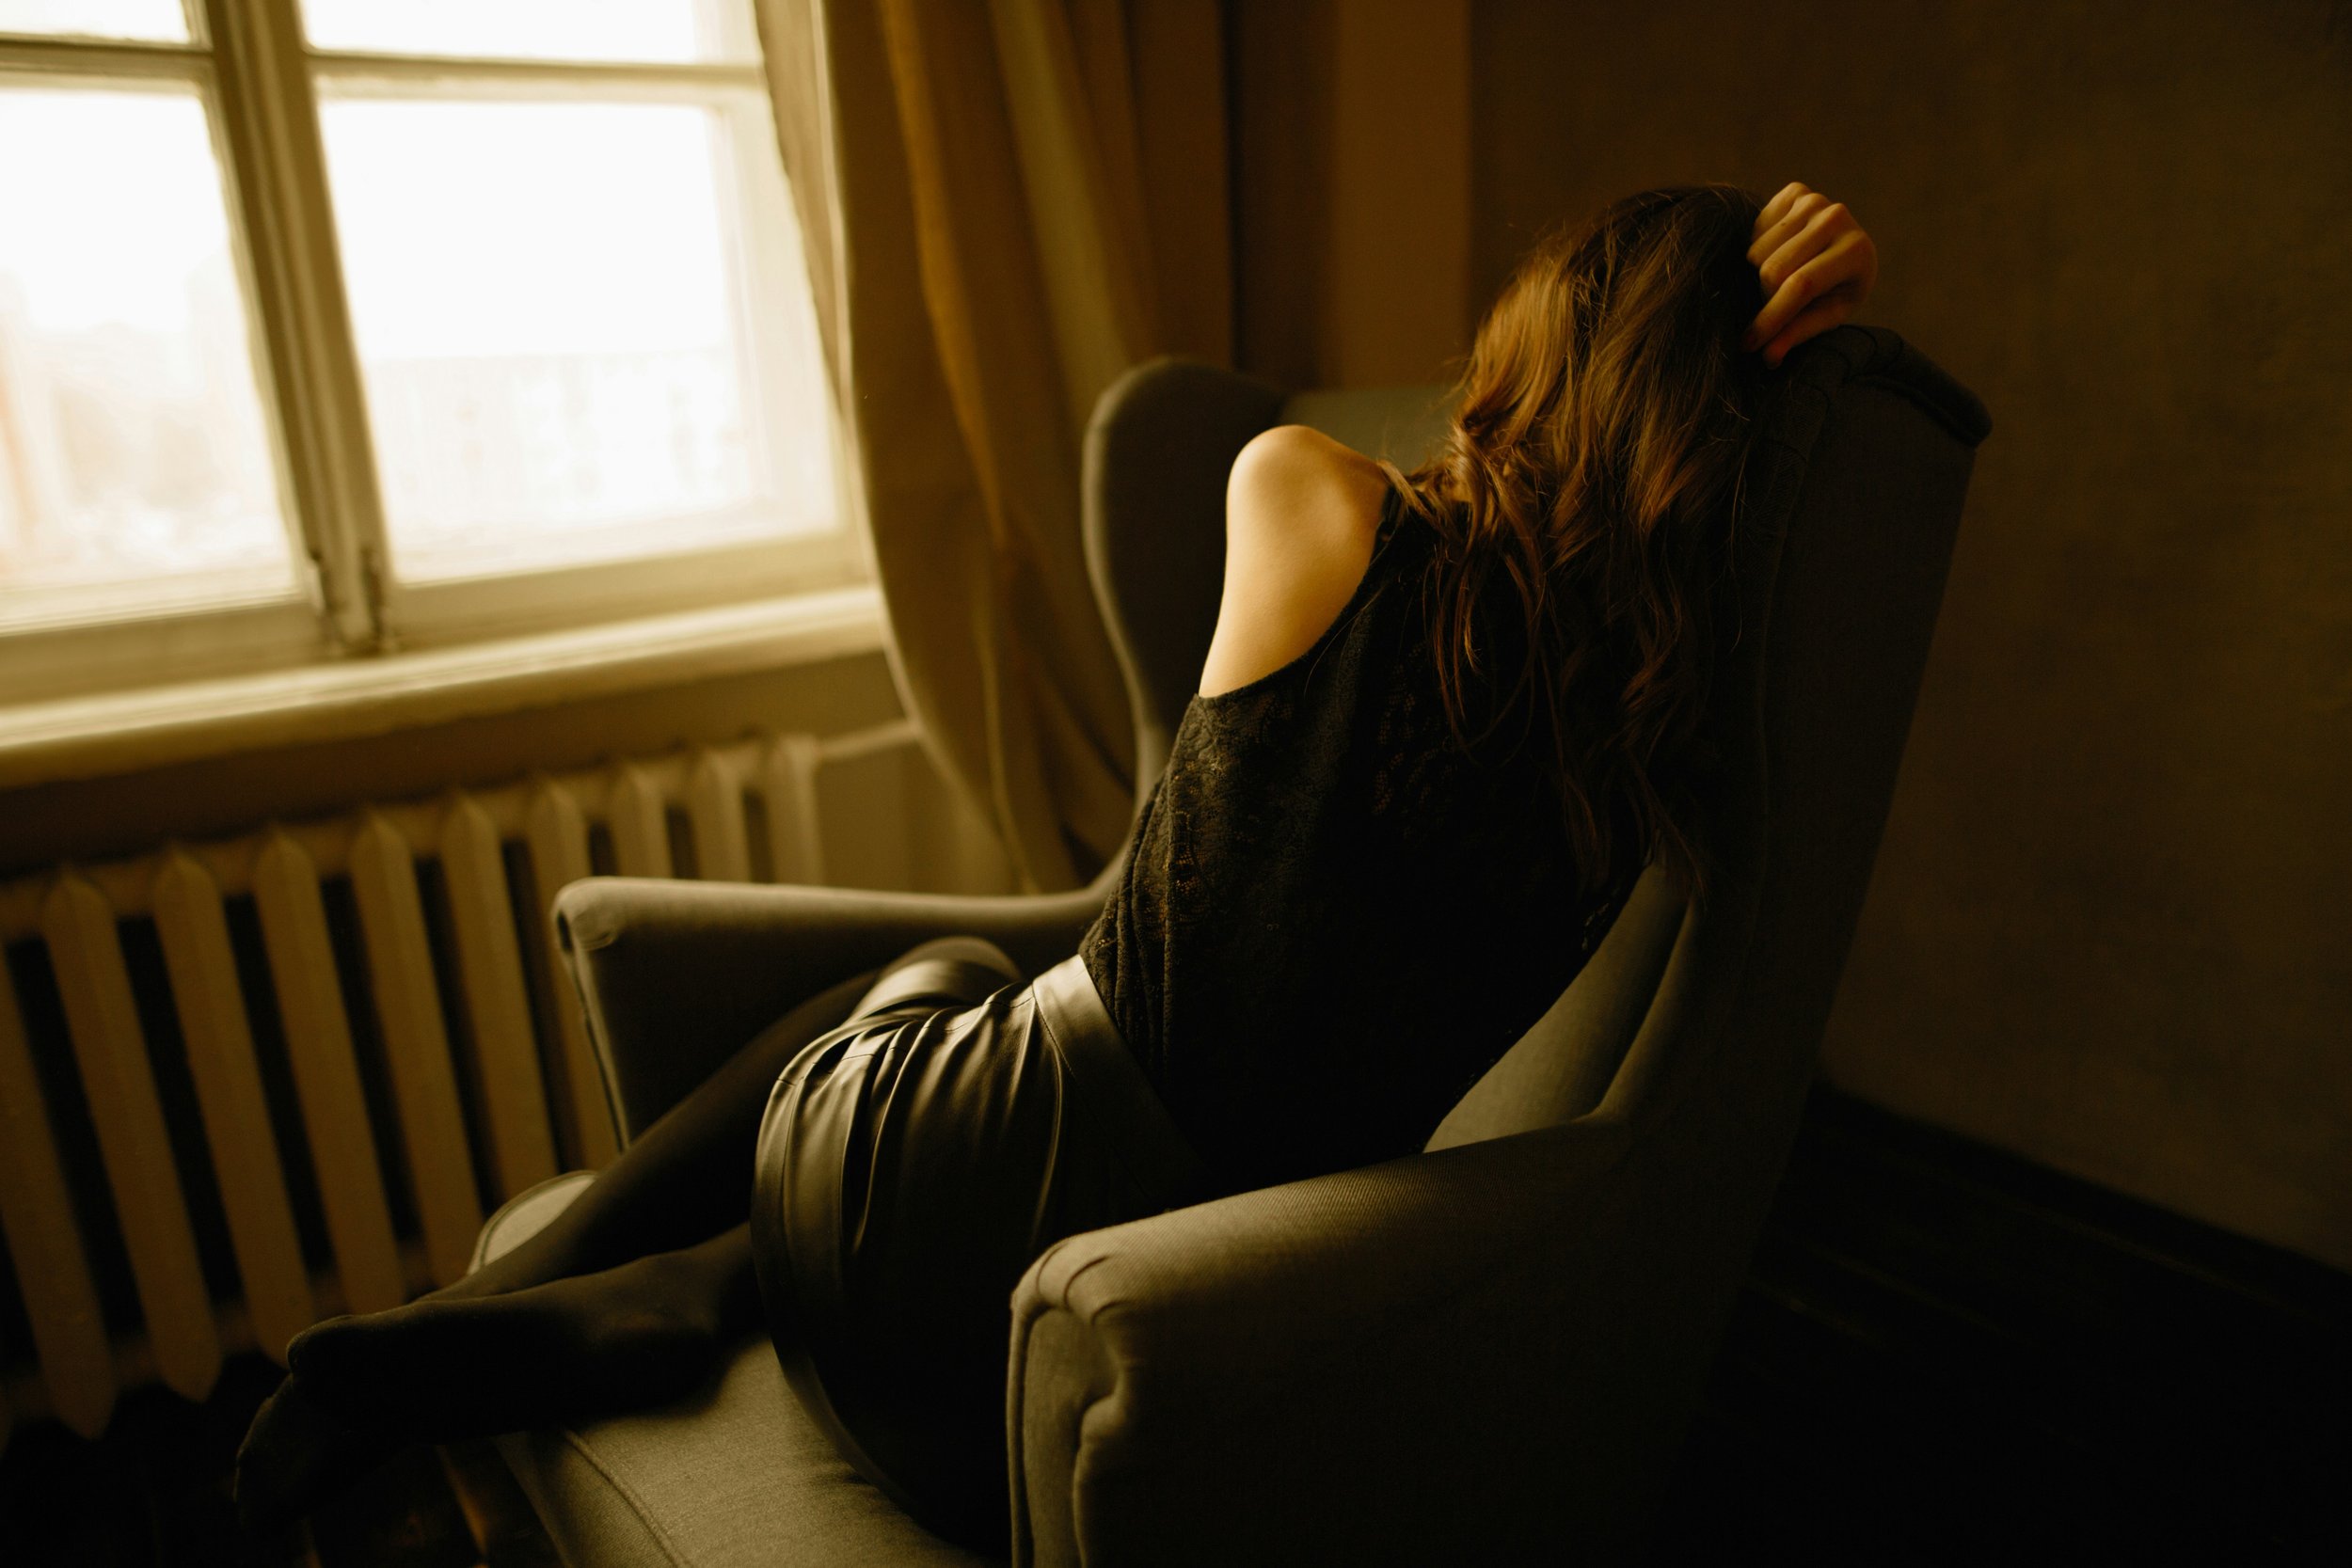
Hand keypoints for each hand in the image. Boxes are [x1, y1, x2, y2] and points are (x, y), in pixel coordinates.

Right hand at [1742, 182, 1876, 367]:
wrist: (1844, 248)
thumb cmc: (1837, 289)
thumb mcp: (1826, 316)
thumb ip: (1798, 334)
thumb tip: (1768, 358)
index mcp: (1855, 251)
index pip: (1800, 285)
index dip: (1771, 317)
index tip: (1748, 345)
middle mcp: (1838, 217)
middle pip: (1772, 269)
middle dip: (1766, 297)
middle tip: (1775, 306)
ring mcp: (1816, 200)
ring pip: (1757, 252)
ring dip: (1760, 274)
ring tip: (1781, 279)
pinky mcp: (1796, 192)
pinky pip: (1754, 229)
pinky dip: (1760, 247)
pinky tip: (1780, 252)